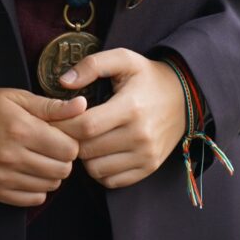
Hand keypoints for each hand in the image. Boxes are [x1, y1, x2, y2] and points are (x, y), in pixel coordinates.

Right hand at [0, 88, 86, 206]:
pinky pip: (33, 199)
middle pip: (62, 170)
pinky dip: (37, 187)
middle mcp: (12, 156)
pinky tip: (29, 170)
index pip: (68, 149)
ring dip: (51, 173)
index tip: (61, 134)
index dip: (70, 141)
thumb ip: (52, 106)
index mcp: (21, 129)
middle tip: (51, 146)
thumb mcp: (18, 97)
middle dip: (63, 158)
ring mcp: (3, 177)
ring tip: (39, 156)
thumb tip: (82, 106)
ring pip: (50, 186)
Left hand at [53, 49, 185, 188]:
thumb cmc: (147, 76)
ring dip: (83, 157)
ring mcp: (146, 155)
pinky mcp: (148, 168)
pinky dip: (99, 170)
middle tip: (66, 128)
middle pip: (88, 150)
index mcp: (130, 107)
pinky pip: (111, 181)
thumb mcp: (123, 59)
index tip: (56, 117)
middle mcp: (140, 136)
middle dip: (71, 140)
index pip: (86, 126)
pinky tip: (99, 151)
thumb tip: (64, 82)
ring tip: (84, 138)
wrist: (184, 96)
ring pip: (96, 170)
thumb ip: (92, 65)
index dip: (64, 123)